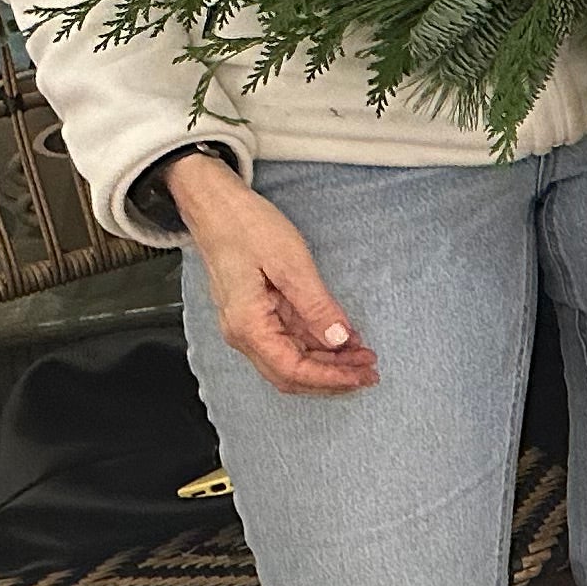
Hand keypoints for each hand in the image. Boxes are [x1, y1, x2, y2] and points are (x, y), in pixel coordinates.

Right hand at [169, 155, 376, 395]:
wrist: (216, 207)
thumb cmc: (247, 228)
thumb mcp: (290, 263)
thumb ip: (315, 306)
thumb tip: (340, 339)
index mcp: (248, 325)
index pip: (293, 370)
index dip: (331, 378)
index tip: (362, 375)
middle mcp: (244, 334)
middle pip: (291, 374)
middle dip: (332, 378)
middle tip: (370, 371)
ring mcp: (249, 326)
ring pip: (290, 361)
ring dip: (327, 364)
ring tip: (362, 357)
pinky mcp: (257, 315)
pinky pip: (288, 341)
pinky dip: (316, 346)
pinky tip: (342, 341)